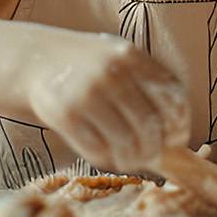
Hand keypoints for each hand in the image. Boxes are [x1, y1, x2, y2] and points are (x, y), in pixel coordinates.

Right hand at [24, 33, 189, 172]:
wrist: (37, 59)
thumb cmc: (88, 67)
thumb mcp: (119, 59)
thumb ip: (146, 86)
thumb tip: (176, 136)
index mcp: (131, 56)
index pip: (172, 97)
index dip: (179, 125)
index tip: (177, 139)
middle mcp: (112, 72)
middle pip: (149, 124)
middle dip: (154, 148)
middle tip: (150, 157)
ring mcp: (88, 93)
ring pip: (125, 141)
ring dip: (131, 159)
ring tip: (128, 160)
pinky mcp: (65, 114)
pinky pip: (96, 148)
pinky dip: (105, 158)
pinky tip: (105, 154)